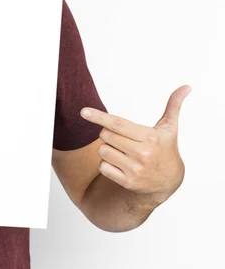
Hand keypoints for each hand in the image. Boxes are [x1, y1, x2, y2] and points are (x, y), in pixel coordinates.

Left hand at [80, 85, 190, 205]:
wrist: (169, 180)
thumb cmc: (165, 149)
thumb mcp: (169, 128)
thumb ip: (173, 106)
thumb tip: (186, 87)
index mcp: (150, 137)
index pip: (118, 124)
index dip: (99, 117)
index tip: (83, 111)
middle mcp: (142, 154)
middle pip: (106, 135)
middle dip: (108, 133)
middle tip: (122, 138)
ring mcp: (135, 169)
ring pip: (102, 151)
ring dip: (107, 149)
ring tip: (123, 152)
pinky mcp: (128, 182)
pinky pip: (102, 167)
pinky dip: (106, 164)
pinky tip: (120, 164)